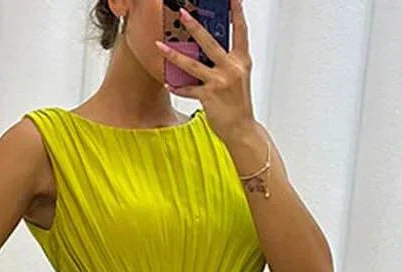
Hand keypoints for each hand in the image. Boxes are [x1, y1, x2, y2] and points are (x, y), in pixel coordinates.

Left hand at [155, 0, 255, 142]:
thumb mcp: (237, 77)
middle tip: (182, 13)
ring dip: (173, 55)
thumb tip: (206, 50)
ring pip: (192, 64)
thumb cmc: (238, 103)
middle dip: (194, 26)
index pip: (240, 30)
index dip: (236, 12)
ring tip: (159, 45)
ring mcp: (220, 82)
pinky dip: (177, 86)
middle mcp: (232, 68)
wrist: (241, 129)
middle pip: (209, 42)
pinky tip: (168, 82)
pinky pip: (188, 89)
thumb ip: (225, 61)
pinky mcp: (209, 96)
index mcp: (242, 60)